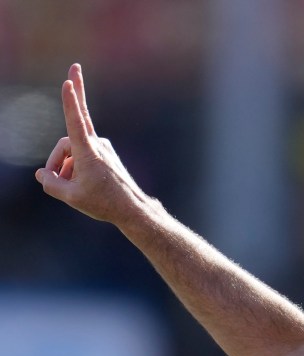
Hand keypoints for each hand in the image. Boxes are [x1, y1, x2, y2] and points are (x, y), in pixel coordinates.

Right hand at [35, 63, 145, 224]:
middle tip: (75, 66)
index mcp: (89, 152)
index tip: (68, 82)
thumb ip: (50, 183)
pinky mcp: (105, 154)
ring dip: (64, 165)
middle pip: (71, 130)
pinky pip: (81, 156)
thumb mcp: (71, 197)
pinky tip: (76, 183)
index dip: (70, 101)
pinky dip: (74, 167)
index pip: (75, 122)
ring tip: (68, 186)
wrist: (131, 209)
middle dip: (72, 100)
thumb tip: (42, 173)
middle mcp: (97, 145)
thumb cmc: (103, 203)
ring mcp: (102, 148)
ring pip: (72, 151)